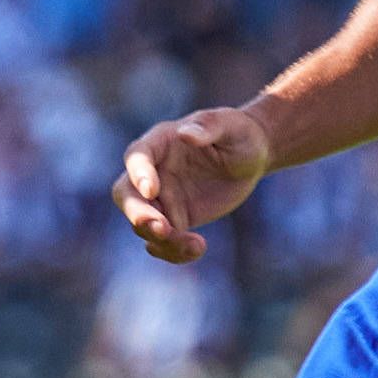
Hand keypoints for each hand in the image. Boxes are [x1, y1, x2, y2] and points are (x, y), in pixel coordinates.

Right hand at [114, 104, 275, 264]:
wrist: (251, 158)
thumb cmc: (239, 133)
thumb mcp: (230, 125)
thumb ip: (208, 126)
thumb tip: (186, 132)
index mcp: (160, 142)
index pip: (137, 157)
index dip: (138, 174)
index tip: (151, 190)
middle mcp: (153, 172)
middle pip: (126, 195)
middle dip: (138, 214)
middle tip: (161, 229)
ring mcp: (161, 198)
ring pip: (143, 224)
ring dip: (162, 240)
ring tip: (196, 245)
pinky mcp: (175, 219)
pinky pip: (163, 241)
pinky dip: (172, 252)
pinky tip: (194, 251)